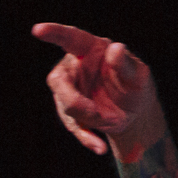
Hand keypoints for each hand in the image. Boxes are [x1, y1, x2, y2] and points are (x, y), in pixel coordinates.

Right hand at [34, 22, 161, 155]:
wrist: (136, 110)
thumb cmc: (136, 84)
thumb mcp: (138, 75)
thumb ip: (125, 64)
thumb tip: (115, 48)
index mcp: (91, 50)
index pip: (71, 38)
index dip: (55, 33)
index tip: (39, 30)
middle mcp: (74, 69)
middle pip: (59, 81)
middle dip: (73, 99)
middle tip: (94, 112)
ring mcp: (70, 90)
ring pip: (66, 106)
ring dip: (88, 118)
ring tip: (112, 122)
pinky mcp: (72, 112)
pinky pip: (74, 125)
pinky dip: (86, 137)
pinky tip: (99, 147)